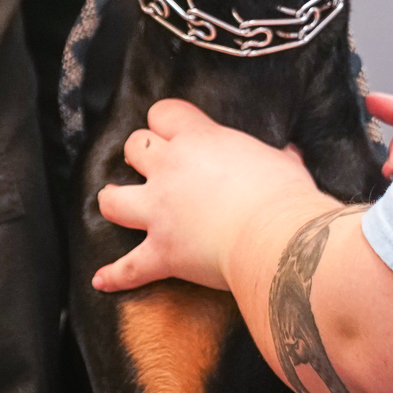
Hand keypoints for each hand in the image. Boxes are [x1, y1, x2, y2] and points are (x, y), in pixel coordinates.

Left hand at [93, 100, 329, 293]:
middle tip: (149, 165)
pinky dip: (115, 275)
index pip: (165, 113)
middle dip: (139, 154)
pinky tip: (102, 280)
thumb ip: (278, 157)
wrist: (277, 238)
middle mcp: (171, 170)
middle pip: (135, 147)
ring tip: (113, 200)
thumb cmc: (285, 198)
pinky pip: (129, 267)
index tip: (172, 129)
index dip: (165, 121)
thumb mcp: (285, 164)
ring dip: (112, 200)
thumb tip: (290, 154)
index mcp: (201, 140)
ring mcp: (160, 212)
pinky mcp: (162, 252)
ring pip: (114, 199)